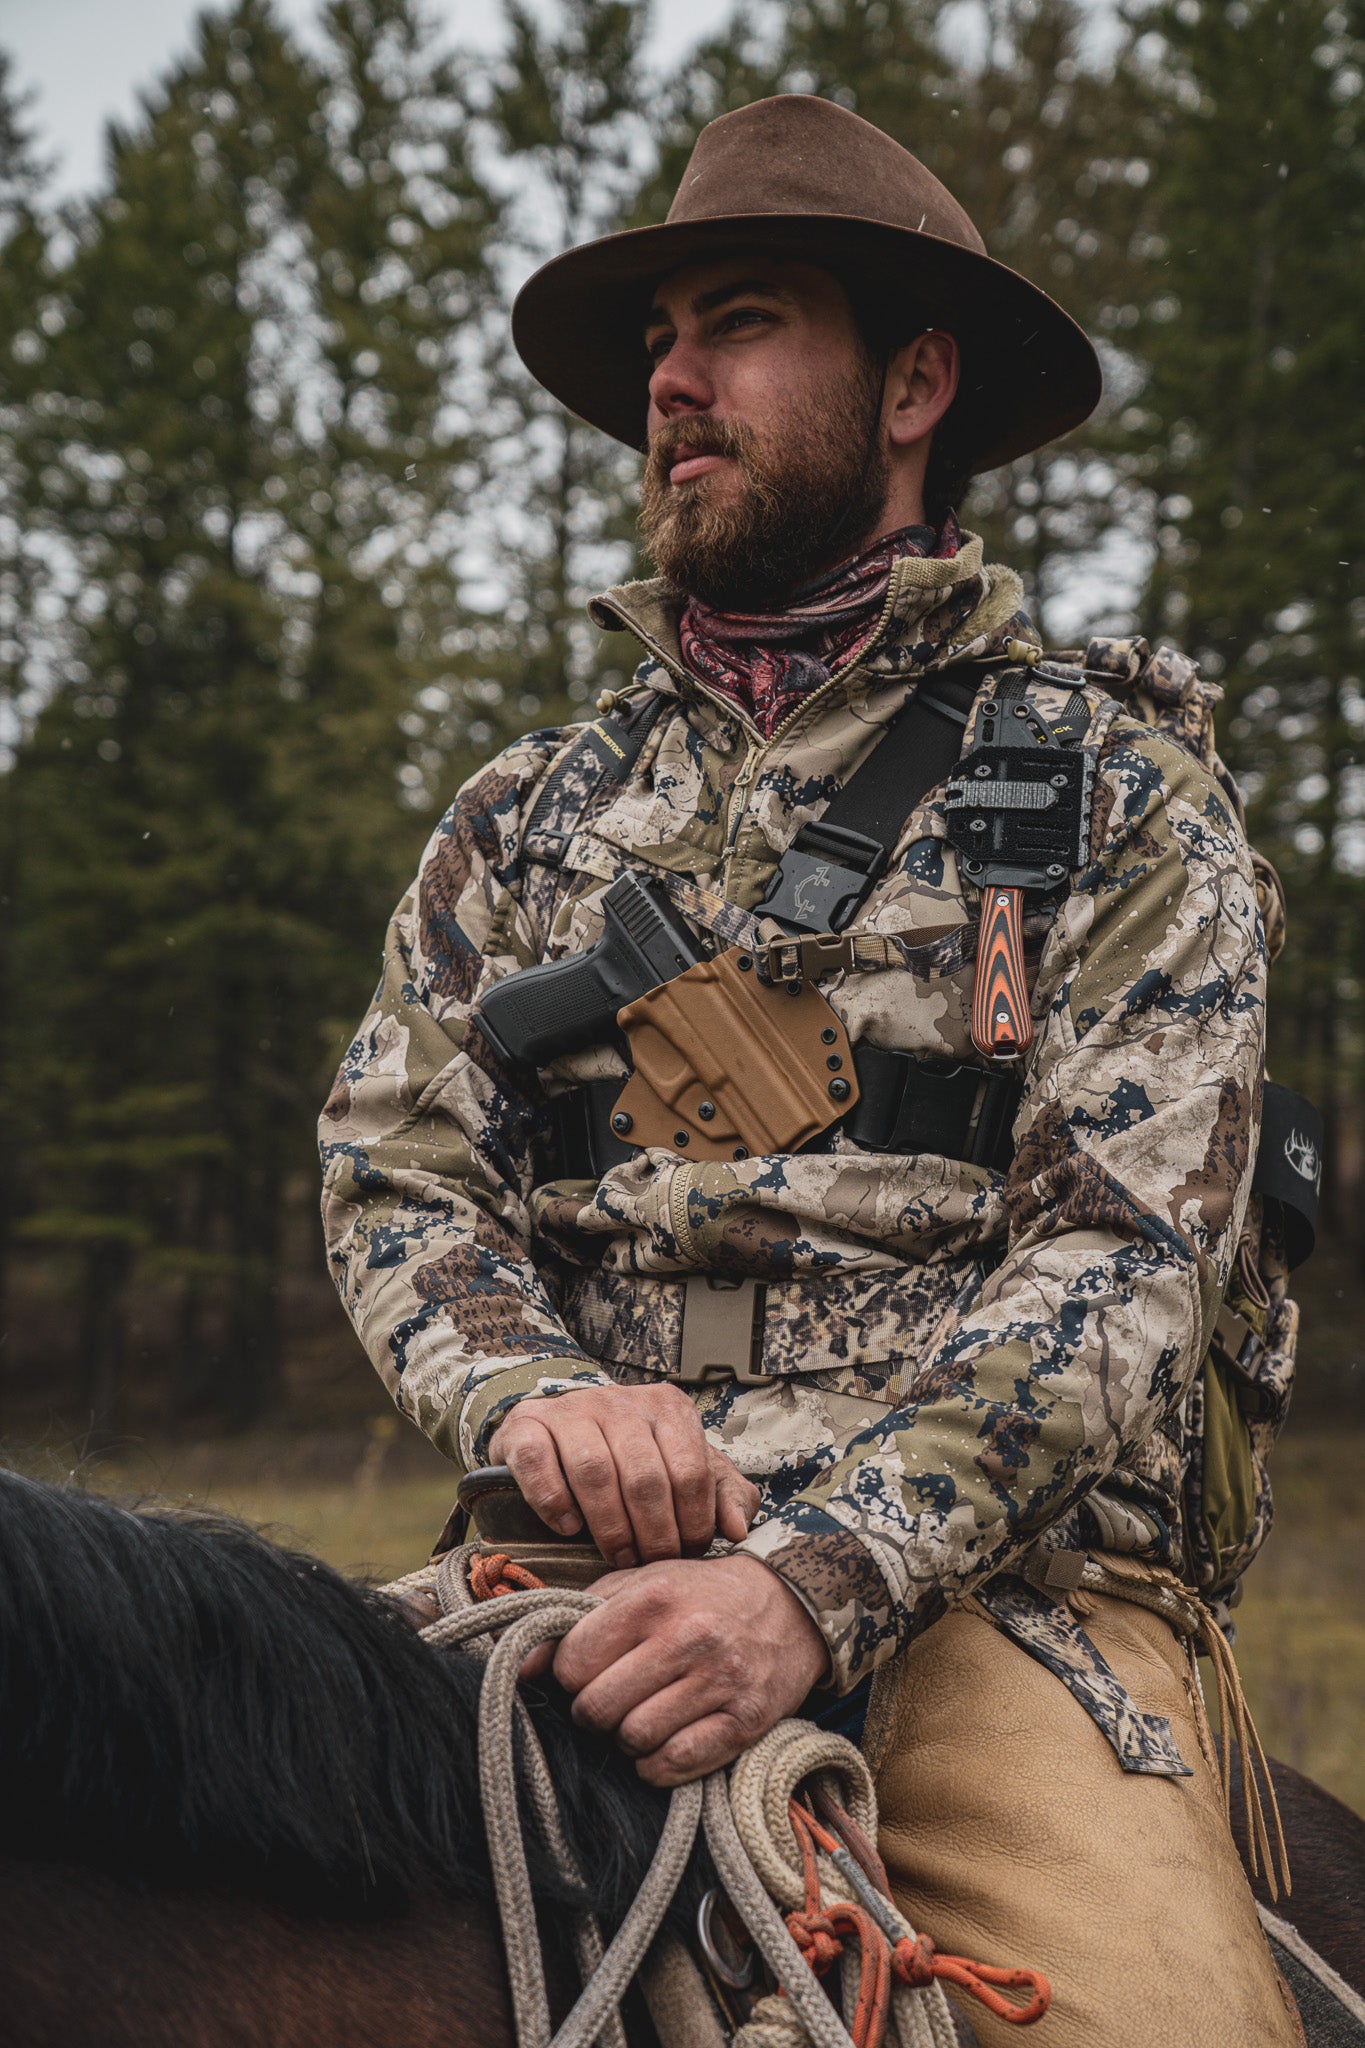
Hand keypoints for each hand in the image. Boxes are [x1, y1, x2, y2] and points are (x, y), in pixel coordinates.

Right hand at [488, 1383, 758, 1567]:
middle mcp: (620, 1400)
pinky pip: (538, 1463)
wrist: (562, 1428)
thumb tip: (739, 1530)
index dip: (693, 1522)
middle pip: (644, 1477)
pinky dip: (553, 1500)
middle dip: (653, 1533)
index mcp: (667, 1407)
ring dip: (609, 1525)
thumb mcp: (684, 1469)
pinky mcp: (527, 1425)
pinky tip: (568, 1527)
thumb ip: (721, 1494)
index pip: (691, 1469)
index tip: (688, 1554)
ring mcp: (571, 1409)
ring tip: (617, 1555)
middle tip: (650, 1565)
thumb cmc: (632, 1457)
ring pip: (595, 1471)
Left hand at [549, 1553, 829, 1785]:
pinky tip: (661, 1744)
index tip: (586, 1673)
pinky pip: (677, 1763)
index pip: (573, 1662)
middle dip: (594, 1711)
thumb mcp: (641, 1584)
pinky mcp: (745, 1721)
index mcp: (653, 1597)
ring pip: (634, 1738)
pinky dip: (658, 1764)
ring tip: (640, 1716)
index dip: (570, 1675)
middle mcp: (687, 1637)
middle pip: (598, 1707)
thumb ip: (579, 1617)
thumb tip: (524, 1667)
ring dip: (627, 1737)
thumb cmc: (700, 1594)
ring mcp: (720, 1681)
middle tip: (610, 1700)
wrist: (789, 1603)